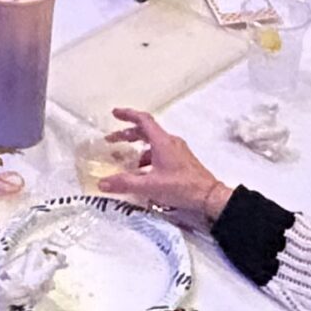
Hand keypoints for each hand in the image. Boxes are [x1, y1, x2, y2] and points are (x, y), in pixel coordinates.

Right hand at [102, 108, 229, 224]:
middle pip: (146, 131)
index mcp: (162, 142)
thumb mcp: (149, 186)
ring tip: (124, 161)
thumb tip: (102, 183)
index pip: (143, 120)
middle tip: (111, 141)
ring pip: (153, 143)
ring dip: (137, 148)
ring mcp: (177, 151)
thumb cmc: (181, 187)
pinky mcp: (181, 160)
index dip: (127, 115)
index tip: (114, 114)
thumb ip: (125, 183)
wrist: (209, 196)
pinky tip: (142, 173)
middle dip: (127, 134)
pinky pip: (160, 153)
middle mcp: (170, 142)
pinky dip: (147, 158)